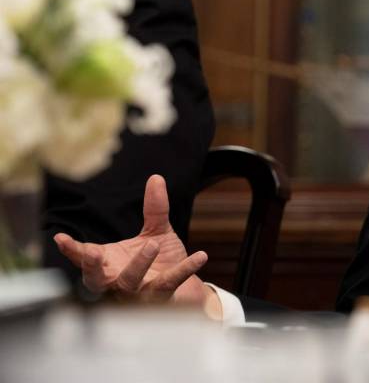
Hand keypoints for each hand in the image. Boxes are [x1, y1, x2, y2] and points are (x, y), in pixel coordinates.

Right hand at [53, 175, 215, 311]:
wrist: (181, 286)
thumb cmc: (159, 262)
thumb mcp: (157, 232)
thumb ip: (155, 209)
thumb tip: (156, 178)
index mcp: (110, 265)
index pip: (85, 259)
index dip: (73, 250)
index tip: (61, 239)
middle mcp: (118, 282)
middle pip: (97, 280)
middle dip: (93, 267)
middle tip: (94, 253)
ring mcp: (138, 292)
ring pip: (130, 283)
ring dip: (138, 265)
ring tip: (152, 244)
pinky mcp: (161, 297)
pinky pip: (171, 283)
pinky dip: (185, 269)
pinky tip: (201, 256)